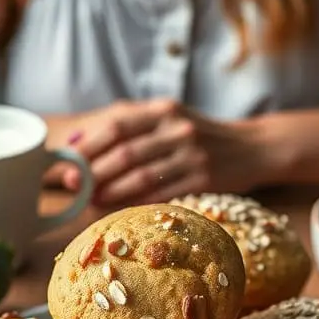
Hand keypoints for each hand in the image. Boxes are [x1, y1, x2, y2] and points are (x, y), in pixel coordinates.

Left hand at [62, 99, 270, 205]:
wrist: (253, 147)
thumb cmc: (200, 137)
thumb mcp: (170, 119)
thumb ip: (130, 127)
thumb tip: (79, 142)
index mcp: (163, 110)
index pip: (116, 126)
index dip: (87, 146)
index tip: (66, 162)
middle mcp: (176, 128)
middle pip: (124, 152)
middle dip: (92, 172)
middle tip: (71, 187)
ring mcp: (191, 154)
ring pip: (140, 176)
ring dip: (110, 191)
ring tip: (90, 201)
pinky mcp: (203, 179)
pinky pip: (161, 194)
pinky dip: (135, 202)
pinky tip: (119, 208)